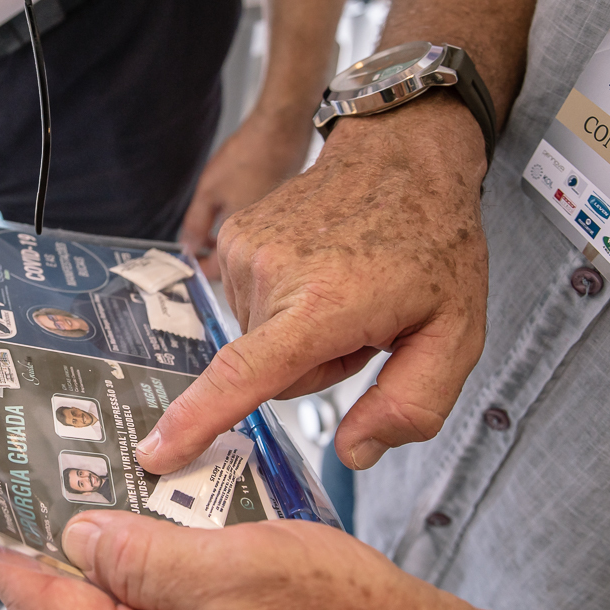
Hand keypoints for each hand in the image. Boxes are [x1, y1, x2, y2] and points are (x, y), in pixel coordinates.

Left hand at [0, 511, 484, 609]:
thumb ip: (153, 558)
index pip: (53, 607)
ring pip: (109, 597)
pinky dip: (135, 554)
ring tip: (72, 490)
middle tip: (16, 489)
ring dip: (91, 543)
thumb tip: (80, 536)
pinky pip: (148, 597)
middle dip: (42, 544)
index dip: (6, 559)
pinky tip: (141, 517)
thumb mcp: (247, 573)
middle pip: (72, 603)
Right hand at [141, 93, 488, 473]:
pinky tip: (318, 271)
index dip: (197, 420)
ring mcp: (244, 249)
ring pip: (257, 340)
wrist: (401, 157)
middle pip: (268, 372)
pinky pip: (249, 305)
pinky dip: (281, 302)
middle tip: (361, 324)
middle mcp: (271, 273)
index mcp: (323, 303)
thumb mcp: (455, 334)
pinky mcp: (233, 236)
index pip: (245, 374)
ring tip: (342, 289)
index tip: (154, 452)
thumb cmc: (431, 238)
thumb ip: (411, 405)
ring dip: (297, 330)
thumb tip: (353, 452)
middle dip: (313, 364)